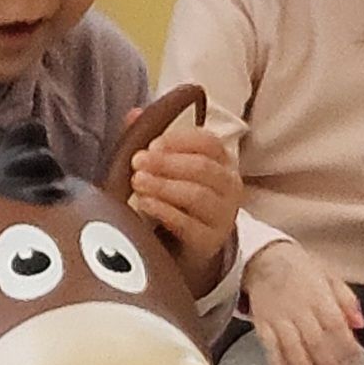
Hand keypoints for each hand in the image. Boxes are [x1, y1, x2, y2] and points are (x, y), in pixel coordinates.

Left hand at [129, 124, 240, 291]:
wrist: (182, 250)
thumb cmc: (175, 201)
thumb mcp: (165, 171)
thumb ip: (151, 142)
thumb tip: (134, 114)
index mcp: (221, 162)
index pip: (209, 143)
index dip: (180, 141)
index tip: (152, 144)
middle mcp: (229, 186)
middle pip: (203, 167)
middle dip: (167, 163)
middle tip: (137, 161)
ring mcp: (223, 215)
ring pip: (197, 195)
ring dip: (164, 186)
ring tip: (138, 182)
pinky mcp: (210, 241)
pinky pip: (189, 224)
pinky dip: (165, 212)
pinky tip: (145, 204)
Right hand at [243, 240, 363, 364]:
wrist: (264, 259)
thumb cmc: (302, 270)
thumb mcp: (330, 276)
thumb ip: (347, 300)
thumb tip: (361, 323)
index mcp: (319, 297)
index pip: (336, 326)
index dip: (347, 346)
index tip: (356, 364)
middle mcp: (299, 310)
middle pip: (316, 343)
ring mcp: (279, 319)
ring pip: (293, 349)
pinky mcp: (262, 325)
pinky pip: (270, 348)